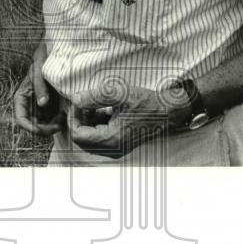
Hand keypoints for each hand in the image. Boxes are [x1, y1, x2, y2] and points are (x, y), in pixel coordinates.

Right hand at [12, 44, 64, 134]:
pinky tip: (65, 113)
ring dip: (53, 125)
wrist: (54, 57)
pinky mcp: (50, 108)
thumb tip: (42, 103)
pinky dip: (59, 120)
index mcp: (21, 98)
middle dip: (45, 129)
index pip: (21, 119)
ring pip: (44, 126)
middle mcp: (29, 106)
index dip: (30, 127)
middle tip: (58, 125)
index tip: (41, 130)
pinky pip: (53, 120)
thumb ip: (40, 86)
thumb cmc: (42, 62)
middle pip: (34, 126)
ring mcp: (40, 108)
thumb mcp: (39, 71)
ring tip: (64, 116)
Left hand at [69, 85, 188, 158]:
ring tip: (97, 105)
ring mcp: (116, 149)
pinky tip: (105, 111)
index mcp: (112, 139)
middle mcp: (112, 149)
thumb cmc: (147, 103)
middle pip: (81, 139)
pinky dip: (96, 125)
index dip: (74, 117)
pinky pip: (99, 139)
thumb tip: (75, 99)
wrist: (168, 112)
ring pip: (89, 139)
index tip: (79, 102)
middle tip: (85, 103)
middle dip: (80, 120)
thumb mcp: (120, 94)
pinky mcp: (119, 145)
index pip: (78, 135)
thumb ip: (96, 97)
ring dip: (88, 122)